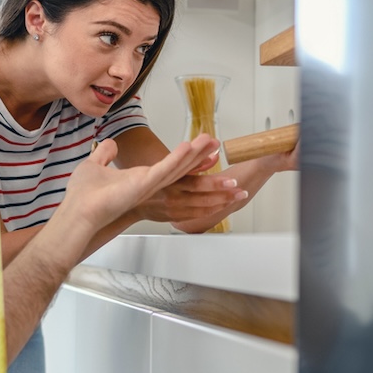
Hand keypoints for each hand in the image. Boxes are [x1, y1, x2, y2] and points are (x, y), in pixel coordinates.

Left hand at [58, 134, 220, 233]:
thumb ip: (105, 154)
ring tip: (210, 141)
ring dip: (195, 154)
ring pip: (177, 167)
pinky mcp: (143, 184)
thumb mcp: (95, 166)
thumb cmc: (85, 196)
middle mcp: (150, 184)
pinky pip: (163, 169)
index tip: (204, 150)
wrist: (79, 212)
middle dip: (200, 156)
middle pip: (181, 168)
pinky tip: (188, 147)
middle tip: (217, 144)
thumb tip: (109, 144)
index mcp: (142, 180)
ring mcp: (149, 185)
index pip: (172, 167)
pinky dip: (176, 158)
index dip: (189, 158)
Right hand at [131, 171, 247, 223]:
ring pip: (203, 208)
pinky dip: (212, 211)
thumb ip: (192, 162)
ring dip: (223, 203)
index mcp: (170, 182)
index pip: (197, 183)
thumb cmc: (150, 182)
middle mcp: (173, 197)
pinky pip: (198, 216)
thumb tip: (213, 155)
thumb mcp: (168, 167)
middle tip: (241, 190)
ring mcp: (175, 210)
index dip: (215, 182)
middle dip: (225, 194)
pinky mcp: (175, 218)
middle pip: (204, 197)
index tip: (231, 180)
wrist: (131, 203)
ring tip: (238, 197)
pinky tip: (223, 206)